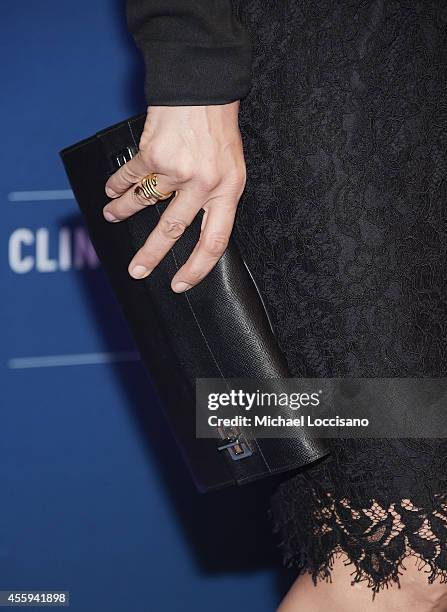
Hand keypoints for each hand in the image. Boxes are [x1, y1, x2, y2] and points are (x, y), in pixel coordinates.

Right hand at [103, 102, 245, 292]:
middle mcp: (203, 184)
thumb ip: (215, 197)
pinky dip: (117, 185)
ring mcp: (177, 169)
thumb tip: (196, 228)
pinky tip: (111, 191)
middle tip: (136, 270)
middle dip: (150, 255)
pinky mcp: (153, 152)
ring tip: (111, 217)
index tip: (181, 283)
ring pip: (145, 202)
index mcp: (228, 191)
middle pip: (173, 230)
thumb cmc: (220, 128)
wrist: (205, 87)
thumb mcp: (232, 168)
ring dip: (123, 212)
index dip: (197, 268)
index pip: (214, 242)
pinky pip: (131, 177)